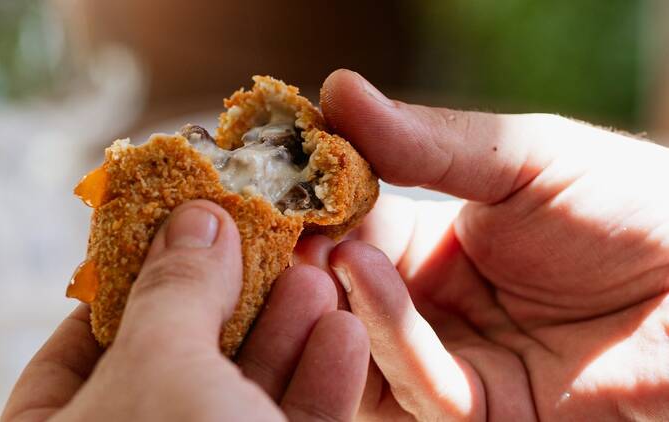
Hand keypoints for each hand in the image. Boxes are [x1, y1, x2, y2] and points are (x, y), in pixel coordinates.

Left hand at [1, 200, 369, 421]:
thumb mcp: (160, 368)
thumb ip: (175, 288)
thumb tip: (197, 217)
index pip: (80, 345)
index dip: (131, 278)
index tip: (179, 227)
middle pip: (183, 356)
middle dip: (234, 293)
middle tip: (267, 235)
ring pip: (250, 389)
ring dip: (290, 327)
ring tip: (320, 270)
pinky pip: (297, 421)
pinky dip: (323, 379)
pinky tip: (346, 332)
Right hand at [295, 70, 668, 420]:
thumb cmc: (630, 205)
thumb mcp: (520, 159)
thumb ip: (425, 141)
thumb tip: (336, 90)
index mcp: (425, 251)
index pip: (344, 233)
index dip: (309, 209)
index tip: (274, 175)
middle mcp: (426, 312)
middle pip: (338, 302)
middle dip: (304, 266)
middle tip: (276, 224)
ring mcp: (448, 366)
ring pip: (361, 354)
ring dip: (335, 303)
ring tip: (326, 249)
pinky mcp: (482, 414)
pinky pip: (418, 388)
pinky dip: (388, 334)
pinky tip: (368, 275)